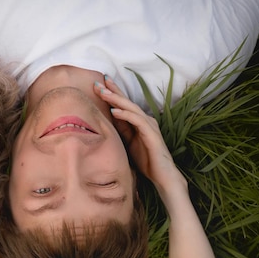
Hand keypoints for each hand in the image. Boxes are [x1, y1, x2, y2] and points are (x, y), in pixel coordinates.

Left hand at [93, 79, 185, 194]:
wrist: (161, 175)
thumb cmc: (145, 159)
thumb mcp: (128, 142)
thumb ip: (121, 129)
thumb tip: (107, 118)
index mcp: (138, 122)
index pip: (123, 104)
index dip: (112, 93)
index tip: (98, 84)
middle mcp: (145, 120)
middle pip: (126, 102)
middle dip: (112, 91)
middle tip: (98, 82)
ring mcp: (149, 126)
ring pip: (131, 108)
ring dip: (116, 99)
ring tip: (103, 93)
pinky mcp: (151, 134)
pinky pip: (137, 121)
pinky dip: (125, 115)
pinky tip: (114, 111)